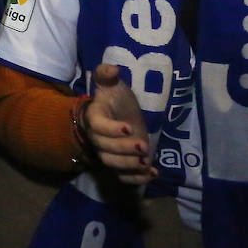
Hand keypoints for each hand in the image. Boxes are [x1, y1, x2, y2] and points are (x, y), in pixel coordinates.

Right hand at [84, 63, 155, 184]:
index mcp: (95, 117)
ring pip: (113, 164)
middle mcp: (98, 138)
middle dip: (124, 149)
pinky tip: (152, 173)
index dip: (111, 129)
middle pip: (105, 148)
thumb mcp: (111, 85)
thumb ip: (107, 75)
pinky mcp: (119, 164)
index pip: (98, 126)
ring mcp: (107, 153)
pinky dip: (136, 179)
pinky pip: (122, 177)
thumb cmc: (113, 99)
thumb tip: (112, 68)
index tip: (129, 127)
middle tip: (143, 146)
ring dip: (130, 165)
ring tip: (146, 161)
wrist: (115, 116)